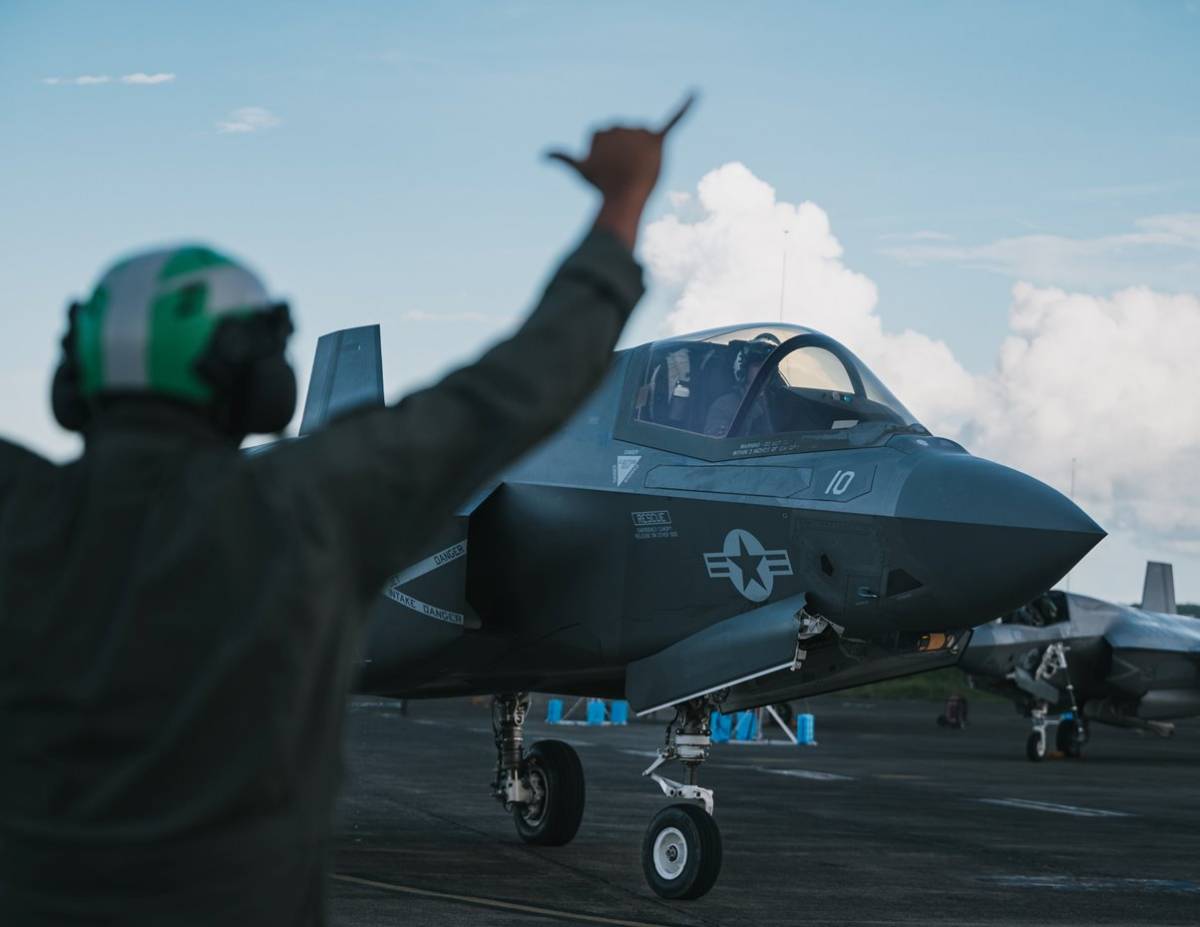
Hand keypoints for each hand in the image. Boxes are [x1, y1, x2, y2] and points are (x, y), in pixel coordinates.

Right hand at [547, 93, 695, 247]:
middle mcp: (620, 124)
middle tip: (622, 173)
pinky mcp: (658, 138)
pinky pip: (674, 119)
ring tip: (636, 170)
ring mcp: (639, 131)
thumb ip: (563, 159)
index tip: (606, 172)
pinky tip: (696, 92)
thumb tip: (543, 155)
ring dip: (641, 154)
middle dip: (624, 158)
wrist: (625, 195)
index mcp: (601, 128)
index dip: (607, 162)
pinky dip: (686, 106)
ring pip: (642, 140)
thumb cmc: (601, 184)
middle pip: (625, 141)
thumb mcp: (580, 170)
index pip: (607, 142)